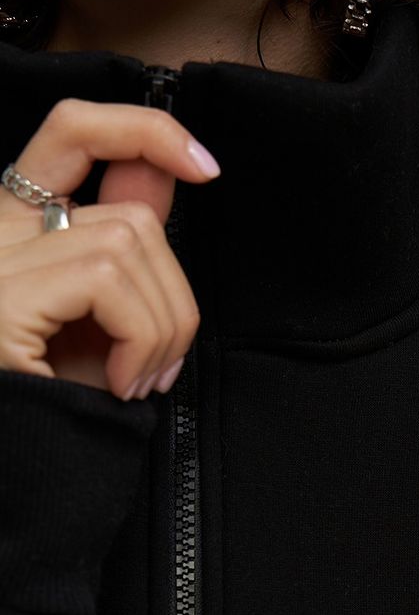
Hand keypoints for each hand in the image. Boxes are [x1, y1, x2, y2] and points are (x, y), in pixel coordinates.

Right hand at [0, 98, 219, 399]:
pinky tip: (119, 383)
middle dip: (174, 294)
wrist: (15, 482)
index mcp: (13, 230)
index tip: (204, 166)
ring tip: (136, 381)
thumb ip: (126, 250)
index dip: (145, 131)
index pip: (72, 131)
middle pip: (129, 213)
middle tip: (159, 365)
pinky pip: (109, 281)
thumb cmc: (52, 414)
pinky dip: (140, 337)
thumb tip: (167, 175)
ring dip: (162, 326)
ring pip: (128, 244)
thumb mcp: (99, 328)